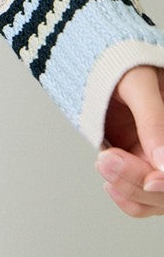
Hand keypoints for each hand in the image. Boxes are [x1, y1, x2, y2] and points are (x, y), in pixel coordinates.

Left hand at [95, 64, 163, 218]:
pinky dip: (124, 194)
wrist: (99, 60)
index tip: (149, 180)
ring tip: (103, 162)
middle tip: (108, 161)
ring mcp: (159, 159)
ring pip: (155, 197)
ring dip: (127, 188)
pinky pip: (140, 196)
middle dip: (139, 182)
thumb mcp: (137, 82)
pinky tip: (109, 180)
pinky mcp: (141, 165)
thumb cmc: (122, 60)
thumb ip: (153, 119)